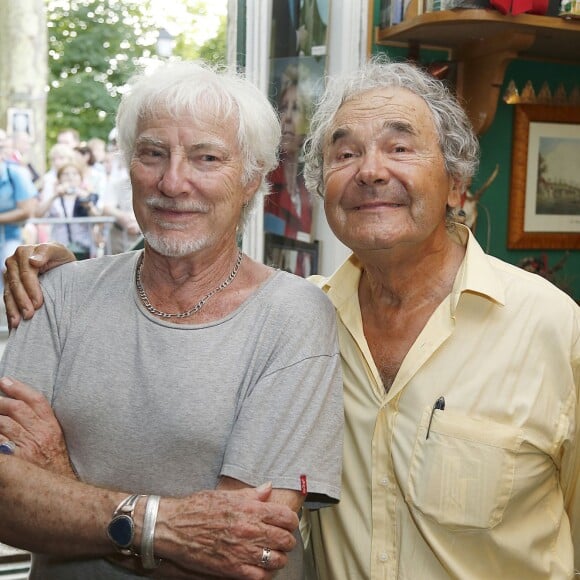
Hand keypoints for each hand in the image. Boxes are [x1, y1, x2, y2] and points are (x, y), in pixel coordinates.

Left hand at [0, 376, 76, 478]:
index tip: (4, 381)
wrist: (57, 494)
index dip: (18, 387)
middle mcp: (40, 435)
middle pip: (15, 409)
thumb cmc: (54, 467)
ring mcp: (26, 448)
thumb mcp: (55, 439)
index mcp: (51, 427)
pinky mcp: (15, 461)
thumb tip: (19, 408)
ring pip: (2, 424)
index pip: (35, 400)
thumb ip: (41, 422)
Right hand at [3, 242, 75, 329]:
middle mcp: (13, 262)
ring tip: (19, 322)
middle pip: (16, 284)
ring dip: (13, 308)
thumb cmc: (60, 256)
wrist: (59, 262)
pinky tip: (14, 322)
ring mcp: (10, 274)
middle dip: (22, 301)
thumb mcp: (58, 251)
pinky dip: (11, 311)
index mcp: (24, 252)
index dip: (31, 288)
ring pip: (9, 293)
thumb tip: (33, 261)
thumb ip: (46, 252)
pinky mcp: (10, 285)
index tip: (38, 303)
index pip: (26, 273)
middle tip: (30, 315)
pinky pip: (8, 299)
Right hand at [157, 483, 297, 578]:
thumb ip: (251, 493)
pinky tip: (261, 567)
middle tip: (282, 538)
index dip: (291, 521)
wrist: (174, 527)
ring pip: (277, 560)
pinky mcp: (232, 569)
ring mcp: (242, 551)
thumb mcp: (226, 494)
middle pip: (286, 540)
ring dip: (278, 557)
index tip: (288, 522)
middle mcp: (250, 530)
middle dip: (287, 539)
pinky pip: (260, 576)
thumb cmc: (197, 508)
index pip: (286, 517)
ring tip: (273, 553)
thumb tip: (268, 488)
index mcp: (250, 509)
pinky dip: (265, 573)